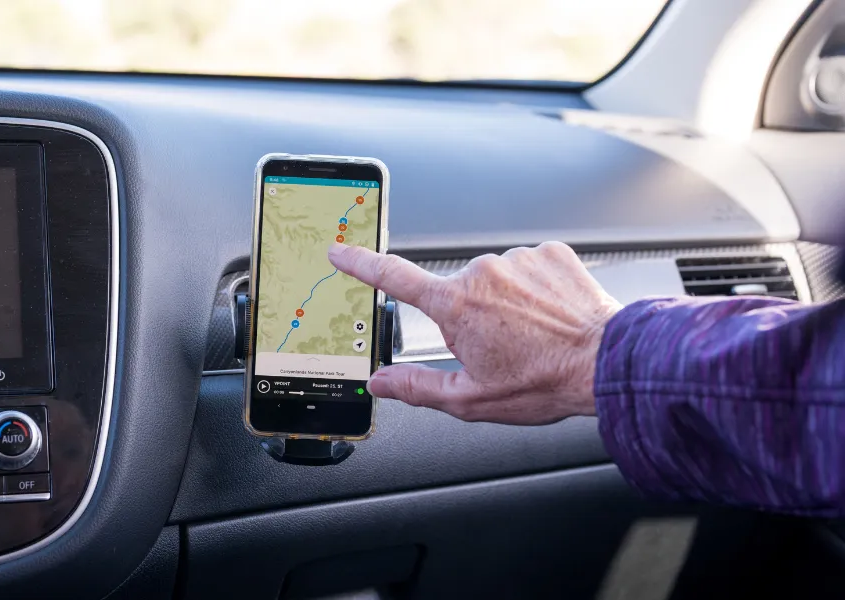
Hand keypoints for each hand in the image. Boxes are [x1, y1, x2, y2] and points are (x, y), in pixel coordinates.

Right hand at [328, 242, 620, 424]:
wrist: (607, 362)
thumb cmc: (544, 383)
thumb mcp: (472, 398)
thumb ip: (417, 387)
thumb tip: (380, 383)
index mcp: (456, 306)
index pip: (394, 277)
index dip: (362, 264)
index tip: (341, 251)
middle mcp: (482, 272)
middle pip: (458, 291)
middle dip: (471, 315)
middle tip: (504, 346)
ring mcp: (517, 258)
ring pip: (497, 280)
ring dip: (506, 302)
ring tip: (535, 332)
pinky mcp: (548, 251)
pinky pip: (528, 267)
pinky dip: (534, 289)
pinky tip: (551, 314)